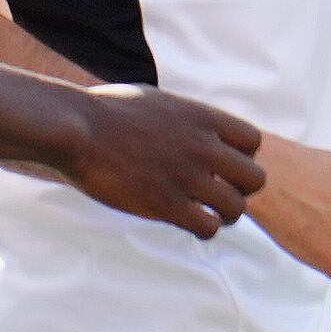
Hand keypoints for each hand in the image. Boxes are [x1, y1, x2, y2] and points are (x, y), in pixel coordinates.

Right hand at [61, 84, 265, 238]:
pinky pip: (208, 227)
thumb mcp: (156, 101)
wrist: (76, 129)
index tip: (221, 165)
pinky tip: (187, 224)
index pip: (252, 142)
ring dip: (223, 215)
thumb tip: (190, 125)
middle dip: (240, 190)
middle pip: (254, 179)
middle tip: (219, 194)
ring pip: (235, 208)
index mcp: (200, 117)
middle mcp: (202, 146)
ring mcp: (186, 176)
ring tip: (205, 213)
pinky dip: (203, 230)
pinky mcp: (166, 204)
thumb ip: (183, 117)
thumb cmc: (105, 112)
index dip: (242, 157)